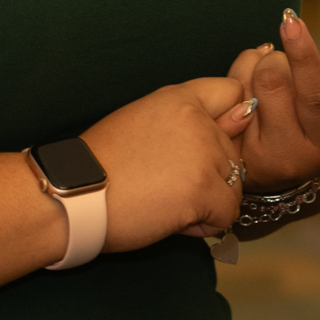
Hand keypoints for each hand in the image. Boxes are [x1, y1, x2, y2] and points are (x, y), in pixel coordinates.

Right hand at [79, 78, 253, 252]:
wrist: (73, 196)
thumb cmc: (101, 165)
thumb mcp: (144, 122)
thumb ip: (194, 119)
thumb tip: (247, 113)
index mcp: (178, 97)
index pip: (232, 93)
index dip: (226, 122)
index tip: (200, 145)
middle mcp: (196, 119)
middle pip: (234, 150)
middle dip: (210, 175)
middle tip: (166, 184)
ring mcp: (203, 153)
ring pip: (235, 185)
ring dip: (208, 201)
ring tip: (167, 202)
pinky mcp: (203, 189)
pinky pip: (228, 214)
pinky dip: (206, 226)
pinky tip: (174, 221)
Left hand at [224, 10, 319, 189]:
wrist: (287, 164)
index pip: (315, 91)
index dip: (304, 54)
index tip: (290, 18)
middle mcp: (296, 153)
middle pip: (274, 75)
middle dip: (280, 56)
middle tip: (290, 65)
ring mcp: (261, 156)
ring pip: (247, 80)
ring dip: (257, 66)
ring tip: (271, 83)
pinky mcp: (233, 152)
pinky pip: (225, 92)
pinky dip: (237, 79)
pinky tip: (249, 97)